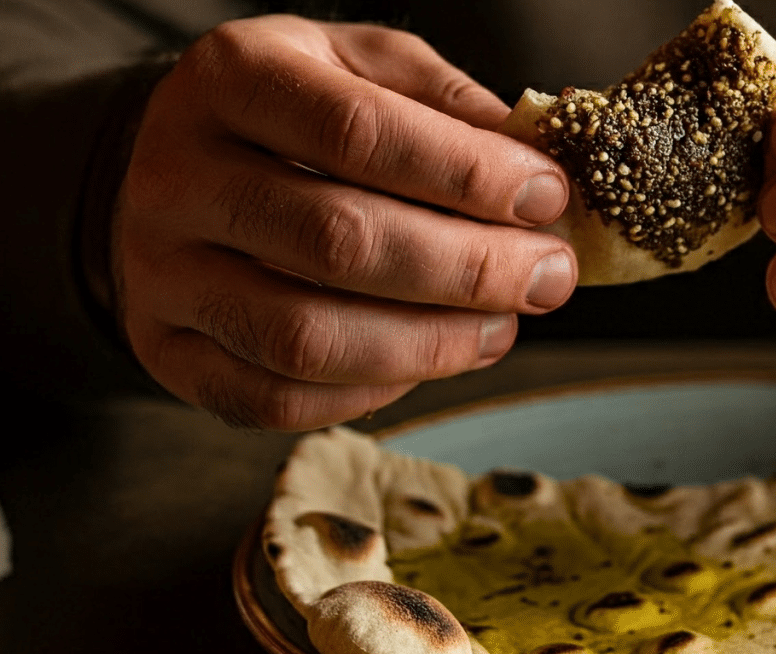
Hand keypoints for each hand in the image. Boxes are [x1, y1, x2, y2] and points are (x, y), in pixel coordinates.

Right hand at [114, 16, 574, 429]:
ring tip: (502, 327)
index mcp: (231, 78)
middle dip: (470, 270)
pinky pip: (274, 399)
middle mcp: (178, 175)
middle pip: (339, 241)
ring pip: (305, 338)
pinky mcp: (168, 350)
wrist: (184, 166)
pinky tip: (428, 361)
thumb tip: (532, 165)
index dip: (469, 174)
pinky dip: (370, 393)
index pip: (360, 132)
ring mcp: (161, 272)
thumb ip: (443, 100)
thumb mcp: (363, 67)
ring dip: (430, 345)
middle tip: (549, 277)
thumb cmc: (297, 115)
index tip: (547, 198)